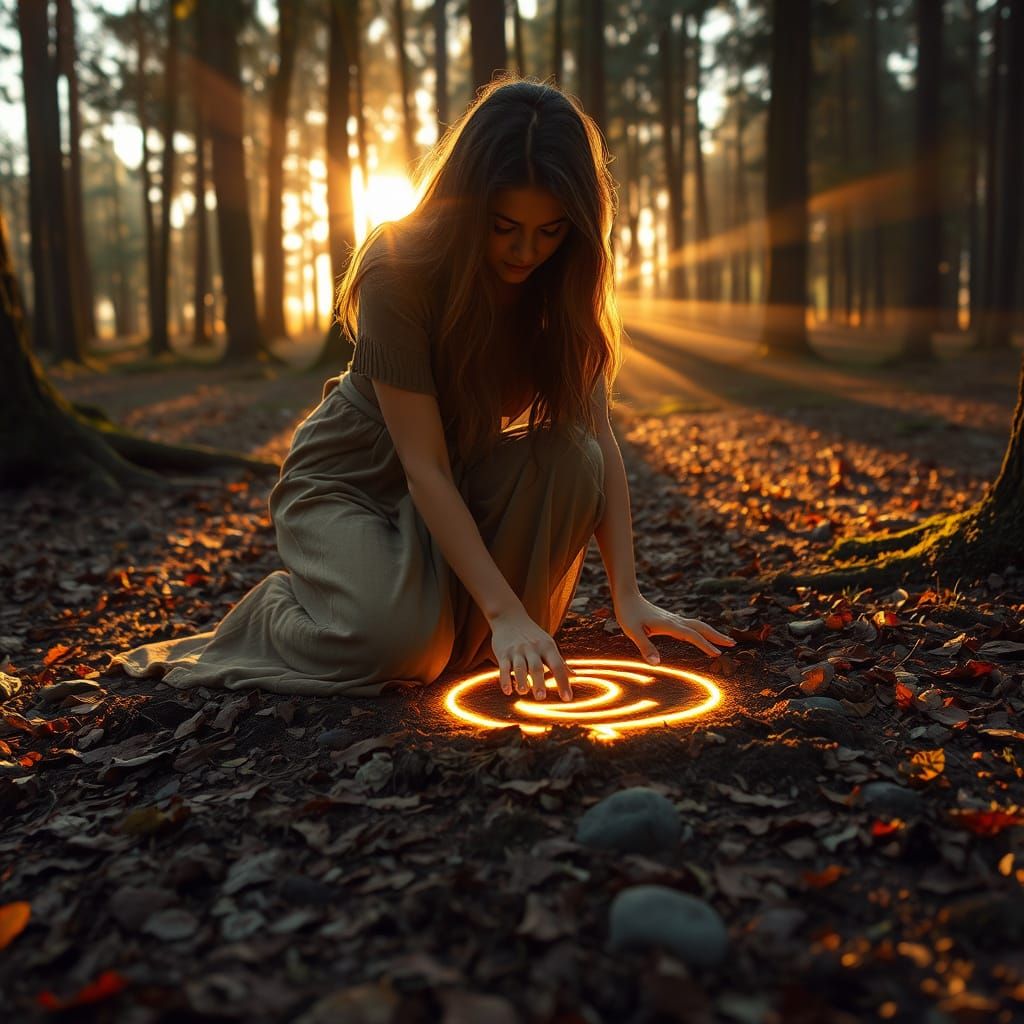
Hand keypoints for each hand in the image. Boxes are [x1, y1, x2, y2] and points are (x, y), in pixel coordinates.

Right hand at [489, 607, 572, 701]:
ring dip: (521, 681)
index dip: (563, 682)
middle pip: (536, 667)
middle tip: (541, 697)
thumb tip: (575, 676)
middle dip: (539, 682)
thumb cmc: (532, 635)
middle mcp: (532, 648)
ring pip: (519, 667)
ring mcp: (517, 651)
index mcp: (547, 647)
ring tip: (523, 692)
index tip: (567, 698)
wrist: (509, 617)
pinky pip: (504, 667)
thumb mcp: (548, 644)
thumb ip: (560, 661)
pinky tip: (508, 691)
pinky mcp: (503, 653)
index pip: (557, 666)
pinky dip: (505, 679)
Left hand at [612, 592, 735, 664]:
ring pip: (698, 625)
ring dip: (712, 633)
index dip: (705, 645)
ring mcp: (674, 619)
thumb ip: (645, 647)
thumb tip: (656, 664)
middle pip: (701, 627)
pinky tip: (702, 636)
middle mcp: (675, 620)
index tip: (718, 654)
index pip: (691, 635)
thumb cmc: (628, 613)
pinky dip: (701, 631)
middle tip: (733, 644)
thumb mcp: (632, 631)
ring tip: (725, 640)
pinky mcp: (671, 619)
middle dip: (717, 636)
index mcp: (669, 624)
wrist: (627, 596)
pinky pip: (691, 626)